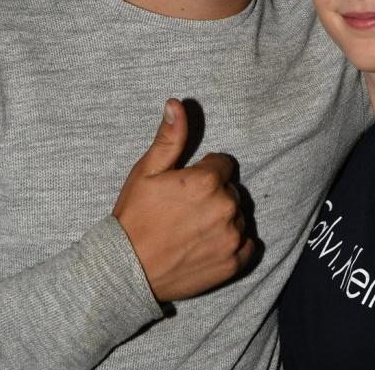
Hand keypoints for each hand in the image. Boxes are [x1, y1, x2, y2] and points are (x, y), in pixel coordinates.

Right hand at [113, 99, 253, 300]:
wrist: (125, 270)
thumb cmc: (134, 217)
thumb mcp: (147, 171)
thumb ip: (170, 137)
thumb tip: (176, 103)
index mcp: (208, 181)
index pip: (223, 165)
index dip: (203, 174)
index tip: (185, 187)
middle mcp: (226, 207)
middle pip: (231, 191)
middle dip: (214, 195)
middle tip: (185, 211)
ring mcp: (232, 237)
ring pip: (239, 216)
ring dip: (223, 219)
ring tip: (193, 230)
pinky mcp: (233, 263)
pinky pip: (248, 245)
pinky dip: (234, 244)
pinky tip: (209, 246)